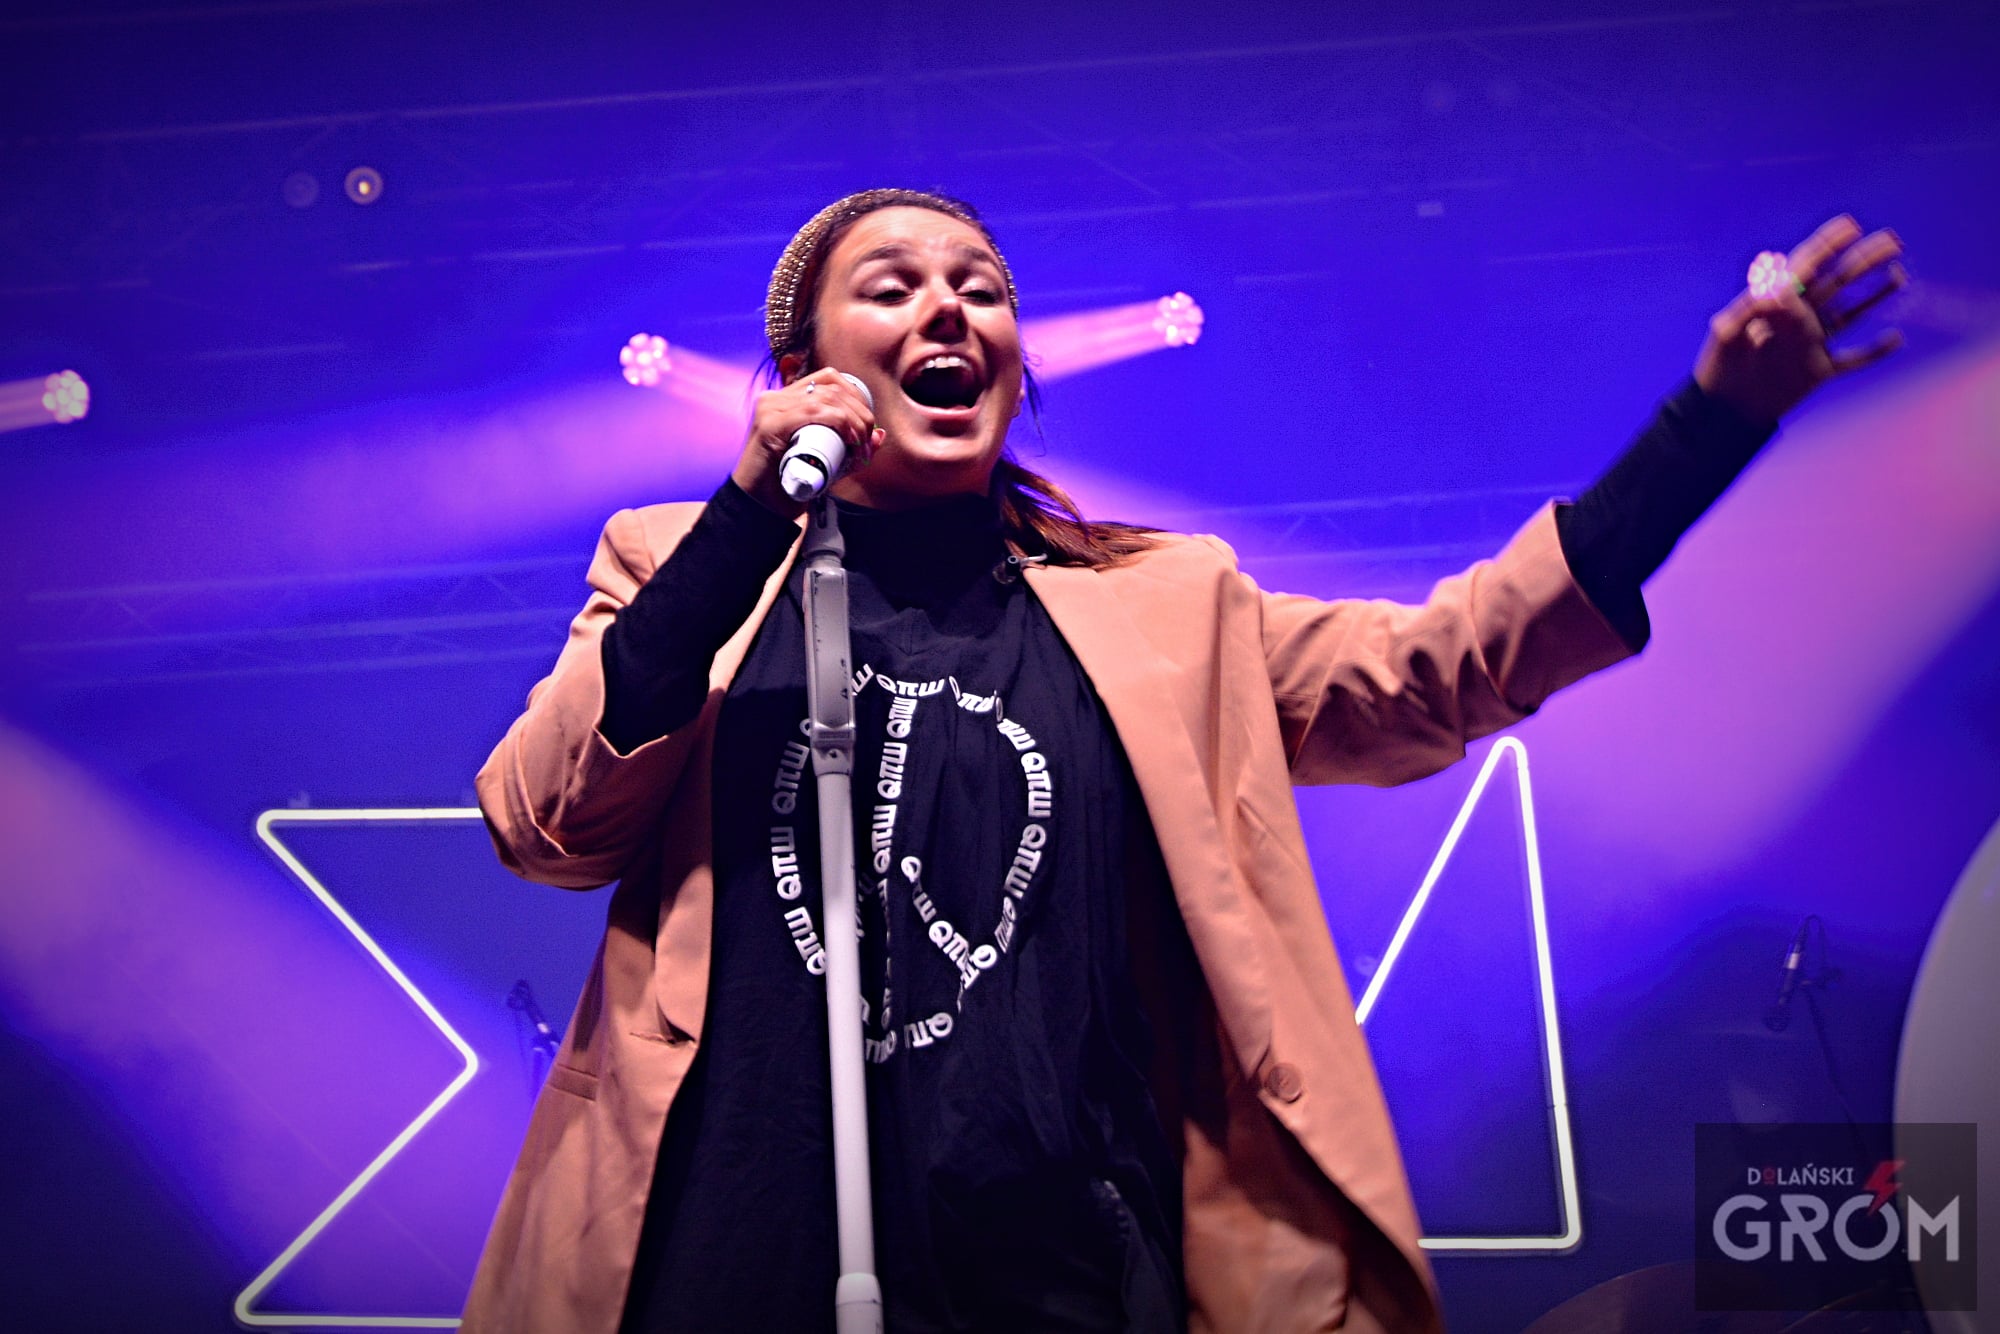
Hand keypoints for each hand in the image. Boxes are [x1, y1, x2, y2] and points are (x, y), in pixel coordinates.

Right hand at [731, 367, 882, 515]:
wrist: (760, 509)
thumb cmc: (789, 485)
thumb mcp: (828, 463)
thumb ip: (851, 449)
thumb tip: (879, 434)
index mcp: (786, 400)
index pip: (829, 378)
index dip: (856, 396)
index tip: (868, 426)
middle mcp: (775, 398)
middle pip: (832, 386)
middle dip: (860, 413)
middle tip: (867, 445)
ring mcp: (770, 409)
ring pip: (826, 398)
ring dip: (853, 421)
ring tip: (859, 449)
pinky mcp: (769, 425)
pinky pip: (812, 412)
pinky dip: (839, 423)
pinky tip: (848, 440)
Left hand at [1694, 214, 1906, 424]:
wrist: (1722, 410)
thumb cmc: (1718, 367)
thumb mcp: (1728, 335)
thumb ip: (1752, 310)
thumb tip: (1777, 287)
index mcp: (1777, 305)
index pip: (1806, 267)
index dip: (1827, 244)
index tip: (1850, 225)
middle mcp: (1800, 319)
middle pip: (1837, 282)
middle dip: (1864, 260)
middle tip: (1894, 241)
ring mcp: (1812, 344)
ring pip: (1851, 314)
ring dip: (1875, 295)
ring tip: (1899, 275)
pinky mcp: (1818, 371)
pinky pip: (1853, 360)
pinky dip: (1875, 352)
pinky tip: (1897, 339)